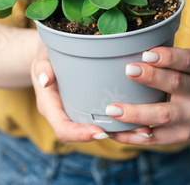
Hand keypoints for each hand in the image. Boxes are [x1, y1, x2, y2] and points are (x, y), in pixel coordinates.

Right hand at [30, 41, 151, 141]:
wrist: (48, 53)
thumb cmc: (45, 54)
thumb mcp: (42, 56)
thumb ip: (43, 66)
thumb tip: (45, 79)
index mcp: (50, 106)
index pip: (63, 128)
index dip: (80, 134)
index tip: (99, 132)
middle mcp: (64, 113)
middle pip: (84, 133)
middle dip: (108, 135)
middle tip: (134, 132)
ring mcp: (77, 111)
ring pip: (97, 126)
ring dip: (122, 131)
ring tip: (147, 128)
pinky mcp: (88, 105)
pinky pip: (103, 116)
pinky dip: (122, 119)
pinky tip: (143, 114)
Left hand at [107, 47, 189, 144]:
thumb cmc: (182, 79)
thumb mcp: (181, 64)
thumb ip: (160, 58)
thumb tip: (120, 50)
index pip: (186, 60)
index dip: (168, 57)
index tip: (146, 54)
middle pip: (176, 84)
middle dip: (151, 77)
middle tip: (128, 70)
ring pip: (164, 115)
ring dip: (136, 113)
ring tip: (113, 109)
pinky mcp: (181, 136)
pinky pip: (154, 138)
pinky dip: (131, 136)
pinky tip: (113, 131)